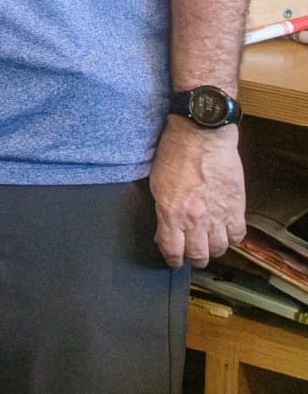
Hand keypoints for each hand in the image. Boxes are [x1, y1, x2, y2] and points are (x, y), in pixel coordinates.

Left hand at [152, 117, 244, 266]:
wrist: (201, 135)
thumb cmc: (175, 153)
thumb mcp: (157, 183)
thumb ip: (163, 210)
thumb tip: (166, 229)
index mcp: (171, 212)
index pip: (171, 249)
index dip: (172, 259)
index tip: (173, 260)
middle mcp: (195, 219)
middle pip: (198, 255)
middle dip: (193, 258)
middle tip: (192, 255)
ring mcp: (218, 215)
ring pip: (219, 249)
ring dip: (213, 251)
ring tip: (209, 246)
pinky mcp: (236, 208)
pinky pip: (238, 235)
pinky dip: (232, 238)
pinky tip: (226, 234)